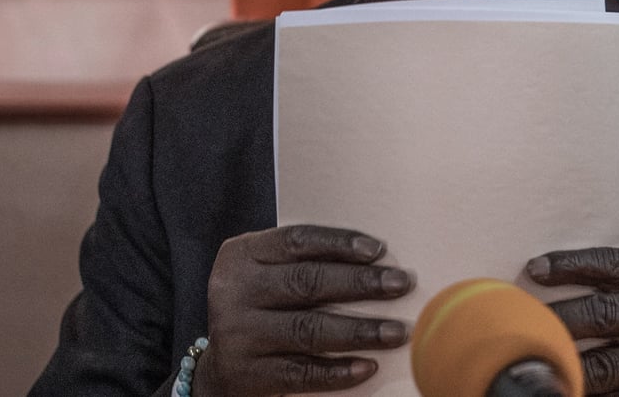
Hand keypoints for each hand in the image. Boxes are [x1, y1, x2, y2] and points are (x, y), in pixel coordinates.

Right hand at [195, 224, 414, 395]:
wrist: (217, 365)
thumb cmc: (260, 306)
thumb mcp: (268, 274)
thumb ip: (306, 263)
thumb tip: (377, 260)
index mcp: (242, 256)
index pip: (296, 241)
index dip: (339, 243)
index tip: (378, 250)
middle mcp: (234, 292)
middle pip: (306, 282)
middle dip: (360, 283)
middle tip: (401, 284)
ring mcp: (237, 335)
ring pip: (307, 329)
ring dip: (359, 330)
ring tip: (396, 331)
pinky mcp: (246, 376)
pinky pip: (299, 373)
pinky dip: (337, 371)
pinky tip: (368, 367)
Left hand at [527, 247, 618, 396]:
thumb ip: (618, 283)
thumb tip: (545, 277)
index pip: (612, 263)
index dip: (569, 264)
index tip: (533, 270)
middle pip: (601, 313)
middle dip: (556, 320)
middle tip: (521, 322)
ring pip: (601, 367)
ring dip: (561, 365)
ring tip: (530, 361)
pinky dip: (584, 395)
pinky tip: (562, 387)